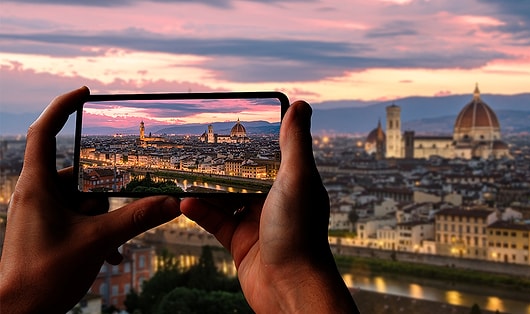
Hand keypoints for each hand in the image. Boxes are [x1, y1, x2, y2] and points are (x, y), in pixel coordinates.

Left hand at [0, 87, 180, 312]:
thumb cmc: (42, 278)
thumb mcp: (96, 242)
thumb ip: (137, 218)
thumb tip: (172, 203)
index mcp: (37, 187)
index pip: (45, 133)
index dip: (62, 108)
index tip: (85, 93)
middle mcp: (36, 195)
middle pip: (80, 175)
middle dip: (105, 197)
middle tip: (116, 218)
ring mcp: (41, 214)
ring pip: (83, 202)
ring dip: (104, 222)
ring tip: (112, 248)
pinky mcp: (47, 230)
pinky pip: (78, 220)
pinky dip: (96, 233)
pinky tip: (108, 257)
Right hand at [181, 101, 357, 312]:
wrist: (290, 288)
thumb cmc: (299, 231)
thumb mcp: (297, 179)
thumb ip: (295, 143)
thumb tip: (301, 104)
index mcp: (293, 183)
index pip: (271, 154)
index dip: (252, 139)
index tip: (230, 122)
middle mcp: (276, 201)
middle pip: (243, 175)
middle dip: (221, 163)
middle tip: (194, 145)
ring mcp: (257, 222)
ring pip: (225, 197)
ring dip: (204, 187)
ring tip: (180, 173)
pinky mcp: (240, 242)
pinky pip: (215, 221)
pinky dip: (199, 212)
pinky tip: (182, 203)